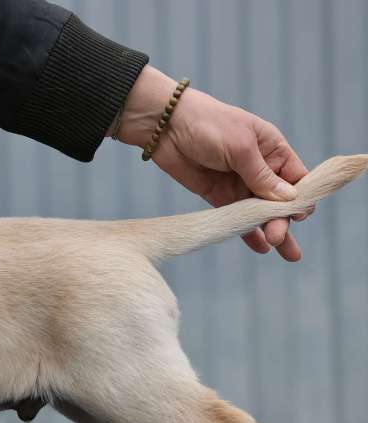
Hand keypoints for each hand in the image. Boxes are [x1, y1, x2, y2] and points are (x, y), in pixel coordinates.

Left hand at [115, 66, 309, 260]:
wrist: (166, 126)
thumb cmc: (209, 124)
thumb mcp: (241, 147)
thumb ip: (262, 175)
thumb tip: (289, 199)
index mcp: (273, 150)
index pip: (298, 178)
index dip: (302, 198)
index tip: (300, 215)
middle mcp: (260, 169)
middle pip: (279, 201)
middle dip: (283, 220)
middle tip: (279, 237)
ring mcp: (239, 183)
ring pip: (260, 213)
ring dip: (271, 230)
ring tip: (283, 251)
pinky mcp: (218, 195)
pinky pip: (236, 217)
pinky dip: (247, 232)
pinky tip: (260, 247)